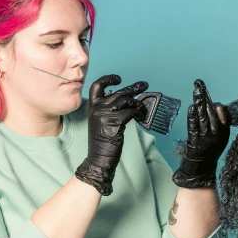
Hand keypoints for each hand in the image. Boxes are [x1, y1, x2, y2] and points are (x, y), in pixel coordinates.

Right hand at [75, 74, 147, 195]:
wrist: (99, 158)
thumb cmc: (102, 143)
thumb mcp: (100, 122)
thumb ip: (108, 110)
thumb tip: (126, 100)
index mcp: (92, 107)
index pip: (97, 86)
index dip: (108, 79)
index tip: (119, 79)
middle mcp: (98, 108)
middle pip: (118, 92)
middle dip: (133, 88)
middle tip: (144, 85)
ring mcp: (105, 114)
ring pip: (126, 101)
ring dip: (138, 104)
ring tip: (143, 108)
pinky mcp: (115, 122)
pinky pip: (131, 112)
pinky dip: (139, 113)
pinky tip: (141, 116)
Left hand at [172, 79, 229, 188]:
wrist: (201, 168)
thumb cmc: (209, 150)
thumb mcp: (220, 138)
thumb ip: (219, 124)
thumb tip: (214, 105)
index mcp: (224, 134)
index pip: (222, 116)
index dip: (216, 106)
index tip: (212, 100)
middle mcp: (216, 136)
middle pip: (211, 113)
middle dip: (205, 98)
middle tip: (199, 85)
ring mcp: (205, 138)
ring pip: (203, 117)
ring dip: (199, 102)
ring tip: (196, 91)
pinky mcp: (194, 141)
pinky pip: (194, 125)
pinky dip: (192, 115)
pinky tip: (191, 107)